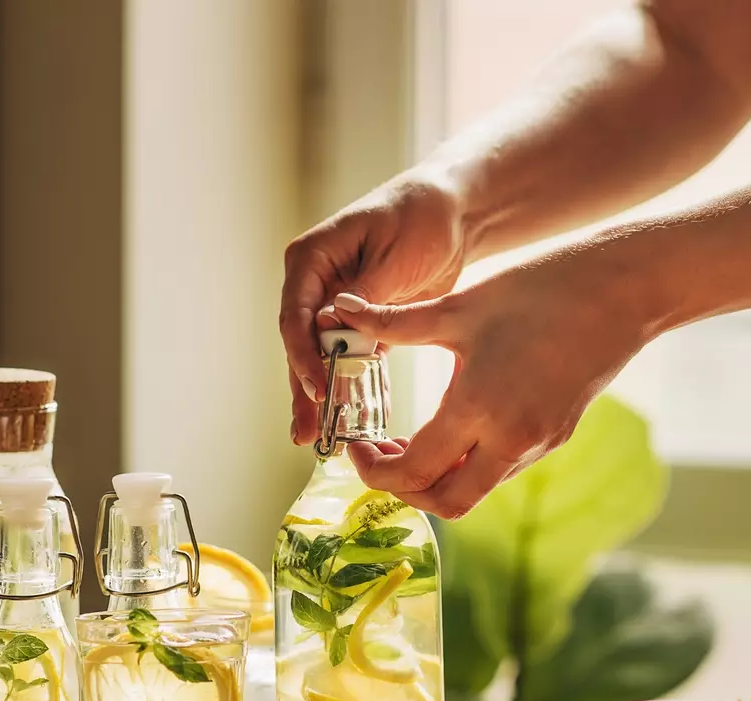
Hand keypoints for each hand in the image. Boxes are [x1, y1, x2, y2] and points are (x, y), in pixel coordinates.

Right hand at [280, 172, 469, 444]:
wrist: (455, 210)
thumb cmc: (423, 218)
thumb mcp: (395, 257)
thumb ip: (365, 296)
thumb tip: (331, 329)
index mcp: (310, 258)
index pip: (295, 315)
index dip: (302, 356)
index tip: (317, 389)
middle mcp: (314, 283)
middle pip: (301, 344)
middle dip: (304, 389)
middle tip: (307, 432)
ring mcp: (334, 303)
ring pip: (320, 357)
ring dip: (322, 396)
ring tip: (320, 439)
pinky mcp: (359, 320)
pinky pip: (349, 359)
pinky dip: (351, 387)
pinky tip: (352, 420)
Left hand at [329, 240, 659, 517]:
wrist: (623, 290)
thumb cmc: (538, 289)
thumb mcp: (457, 307)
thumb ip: (394, 322)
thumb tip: (339, 309)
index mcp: (478, 409)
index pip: (412, 471)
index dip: (373, 469)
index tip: (355, 446)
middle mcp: (510, 439)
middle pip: (445, 503)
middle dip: (403, 490)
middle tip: (378, 455)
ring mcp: (538, 444)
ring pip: (474, 490)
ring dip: (435, 477)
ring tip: (406, 439)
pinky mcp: (556, 437)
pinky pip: (500, 469)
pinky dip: (466, 463)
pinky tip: (450, 427)